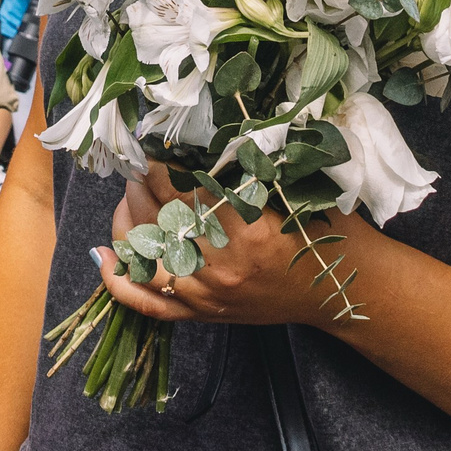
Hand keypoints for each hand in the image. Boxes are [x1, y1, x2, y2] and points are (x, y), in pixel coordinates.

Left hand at [91, 166, 369, 329]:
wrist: (348, 291)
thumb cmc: (329, 233)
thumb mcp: (298, 190)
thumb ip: (252, 168)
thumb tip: (201, 136)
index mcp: (247, 230)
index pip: (183, 189)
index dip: (161, 162)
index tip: (153, 141)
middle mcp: (221, 266)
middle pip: (158, 217)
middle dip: (141, 183)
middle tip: (139, 160)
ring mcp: (209, 295)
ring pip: (144, 256)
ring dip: (128, 219)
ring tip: (130, 192)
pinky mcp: (205, 314)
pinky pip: (148, 304)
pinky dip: (120, 281)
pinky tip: (102, 254)